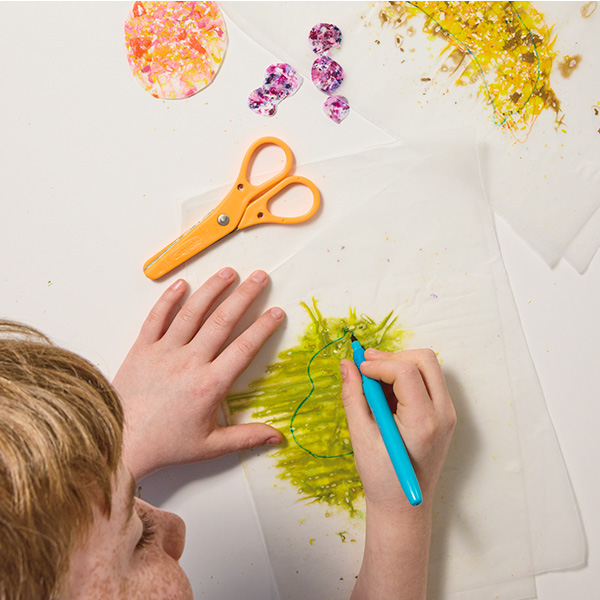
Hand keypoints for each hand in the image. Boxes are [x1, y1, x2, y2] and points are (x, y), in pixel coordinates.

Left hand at [113, 268, 284, 480]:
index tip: (277, 312)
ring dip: (212, 289)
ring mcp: (164, 352)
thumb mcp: (210, 446)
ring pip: (192, 313)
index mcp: (210, 385)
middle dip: (244, 296)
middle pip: (222, 321)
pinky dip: (169, 299)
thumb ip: (246, 438)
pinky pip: (156, 318)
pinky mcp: (141, 349)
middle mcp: (189, 362)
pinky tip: (182, 283)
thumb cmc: (166, 445)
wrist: (120, 442)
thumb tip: (279, 438)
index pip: (243, 348)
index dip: (263, 328)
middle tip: (259, 277)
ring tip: (228, 272)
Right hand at [340, 349, 455, 599]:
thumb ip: (353, 395)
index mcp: (423, 422)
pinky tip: (385, 395)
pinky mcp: (443, 415)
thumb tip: (347, 364)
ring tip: (374, 384)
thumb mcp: (361, 435)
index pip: (406, 371)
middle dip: (393, 357)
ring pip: (428, 367)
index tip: (358, 369)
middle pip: (425, 360)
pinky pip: (428, 381)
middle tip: (367, 366)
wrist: (404, 506)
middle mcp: (442, 414)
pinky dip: (405, 378)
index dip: (379, 363)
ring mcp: (447, 414)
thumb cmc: (381, 477)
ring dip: (399, 365)